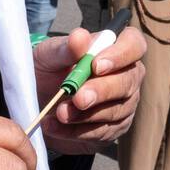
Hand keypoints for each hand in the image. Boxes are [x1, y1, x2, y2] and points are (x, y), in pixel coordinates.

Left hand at [33, 26, 146, 154]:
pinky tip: (55, 127)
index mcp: (116, 50)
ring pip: (116, 110)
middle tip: (77, 98)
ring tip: (59, 113)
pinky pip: (102, 132)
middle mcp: (127, 75)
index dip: (121, 55)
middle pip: (129, 81)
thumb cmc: (46, 73)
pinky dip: (76, 132)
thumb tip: (80, 37)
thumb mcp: (47, 57)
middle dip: (102, 90)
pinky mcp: (114, 128)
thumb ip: (64, 48)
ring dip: (86, 114)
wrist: (35, 105)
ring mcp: (124, 103)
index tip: (96, 65)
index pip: (134, 45)